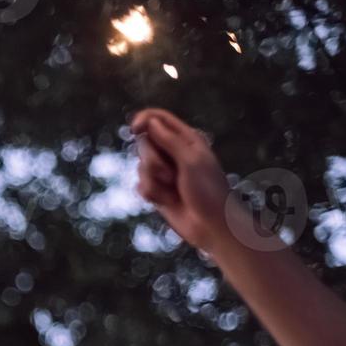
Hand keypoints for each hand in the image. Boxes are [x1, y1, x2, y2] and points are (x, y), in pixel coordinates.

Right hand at [131, 108, 243, 254]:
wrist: (210, 226)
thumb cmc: (208, 191)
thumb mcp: (191, 161)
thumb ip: (170, 140)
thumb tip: (150, 122)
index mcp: (187, 140)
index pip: (159, 119)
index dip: (145, 120)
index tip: (135, 128)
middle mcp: (174, 153)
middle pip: (145, 143)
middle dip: (152, 160)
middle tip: (169, 175)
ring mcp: (164, 173)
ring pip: (141, 166)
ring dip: (154, 181)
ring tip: (173, 191)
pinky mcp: (157, 190)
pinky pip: (141, 185)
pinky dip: (152, 194)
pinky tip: (167, 202)